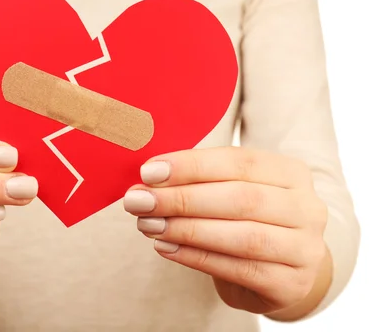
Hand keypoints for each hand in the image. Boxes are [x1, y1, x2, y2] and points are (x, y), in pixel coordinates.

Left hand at [123, 147, 328, 313]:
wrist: (285, 269)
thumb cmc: (249, 220)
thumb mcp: (233, 190)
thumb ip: (199, 181)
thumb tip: (146, 181)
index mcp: (291, 173)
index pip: (239, 161)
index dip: (191, 166)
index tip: (149, 171)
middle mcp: (306, 208)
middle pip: (241, 198)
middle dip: (182, 199)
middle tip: (139, 201)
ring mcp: (304, 249)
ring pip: (242, 236)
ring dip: (187, 230)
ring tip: (148, 225)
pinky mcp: (291, 284)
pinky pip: (239, 269)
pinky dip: (196, 257)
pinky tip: (165, 246)